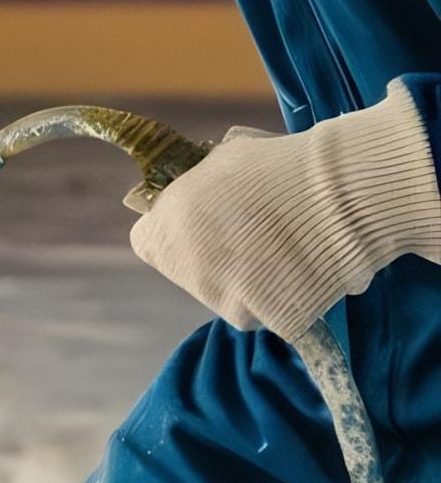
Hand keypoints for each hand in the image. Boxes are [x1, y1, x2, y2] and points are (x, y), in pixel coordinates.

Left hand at [127, 81, 440, 340]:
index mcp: (170, 224)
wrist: (334, 198)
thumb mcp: (220, 159)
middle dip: (210, 257)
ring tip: (279, 251)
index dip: (167, 234)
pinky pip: (263, 313)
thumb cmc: (276, 167)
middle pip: (188, 272)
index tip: (192, 224)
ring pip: (225, 296)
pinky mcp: (264, 322)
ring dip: (243, 282)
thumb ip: (196, 184)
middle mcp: (189, 268)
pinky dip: (276, 300)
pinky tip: (297, 271)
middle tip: (247, 236)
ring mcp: (225, 300)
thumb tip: (189, 190)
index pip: (147, 244)